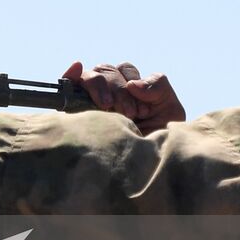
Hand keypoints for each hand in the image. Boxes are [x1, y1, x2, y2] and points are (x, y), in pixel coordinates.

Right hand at [62, 61, 184, 134]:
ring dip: (99, 87)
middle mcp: (110, 91)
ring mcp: (92, 99)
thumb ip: (159, 88)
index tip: (140, 110)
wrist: (143, 169)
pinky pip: (70, 83)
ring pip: (91, 75)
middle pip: (107, 70)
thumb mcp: (170, 111)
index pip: (125, 70)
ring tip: (106, 106)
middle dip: (118, 89)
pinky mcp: (76, 111)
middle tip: (128, 113)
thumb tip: (132, 84)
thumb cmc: (157, 141)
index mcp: (131, 89)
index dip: (132, 84)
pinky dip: (72, 74)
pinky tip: (76, 70)